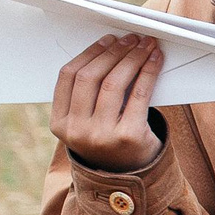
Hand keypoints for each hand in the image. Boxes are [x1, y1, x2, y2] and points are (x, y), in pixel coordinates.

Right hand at [51, 34, 162, 171]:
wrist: (127, 177)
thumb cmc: (107, 139)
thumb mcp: (85, 122)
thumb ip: (87, 94)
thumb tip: (111, 46)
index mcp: (59, 124)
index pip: (68, 77)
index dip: (89, 53)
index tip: (107, 39)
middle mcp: (77, 131)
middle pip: (91, 77)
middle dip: (113, 52)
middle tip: (129, 38)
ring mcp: (102, 136)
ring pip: (115, 83)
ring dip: (132, 58)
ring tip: (144, 44)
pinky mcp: (130, 137)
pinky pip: (140, 95)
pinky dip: (148, 72)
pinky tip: (155, 60)